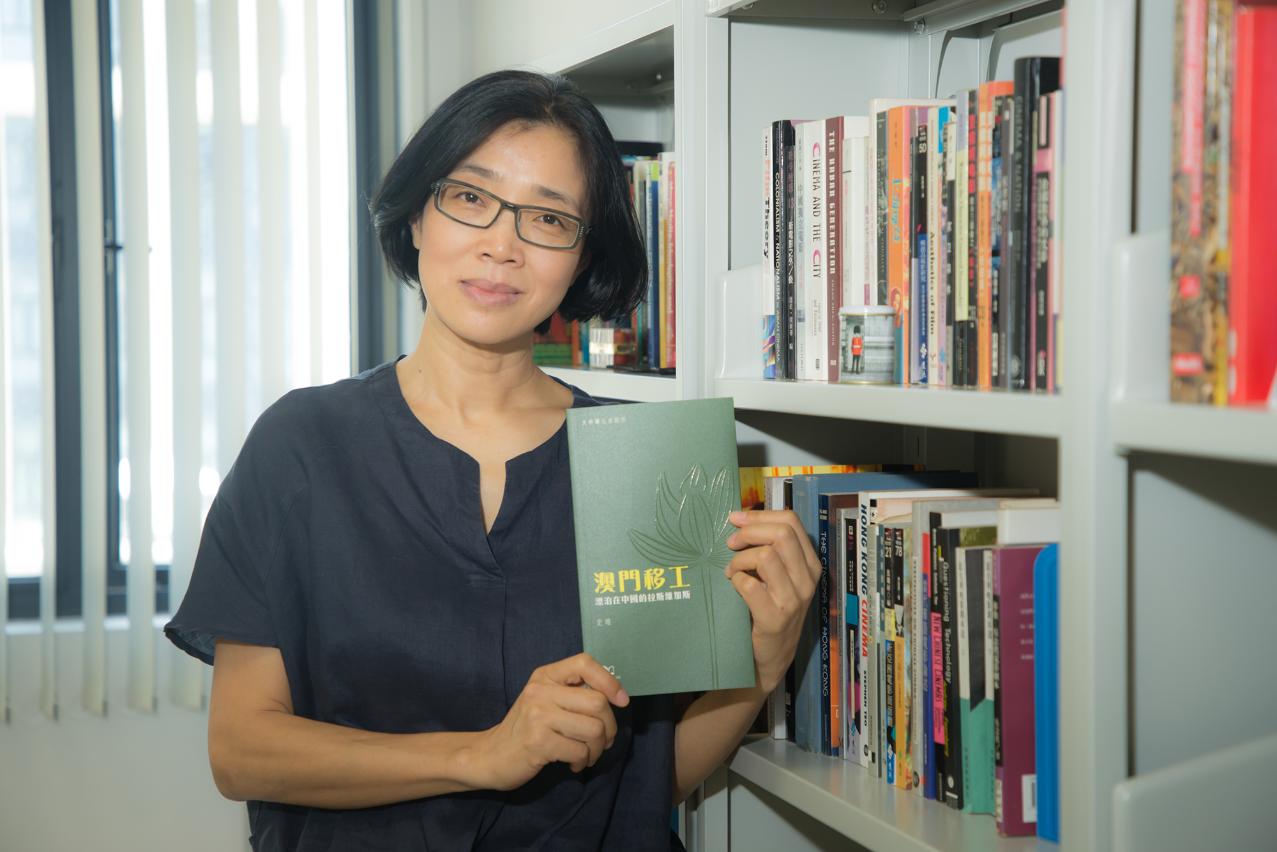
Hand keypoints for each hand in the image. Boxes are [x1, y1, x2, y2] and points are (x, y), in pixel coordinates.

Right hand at [473, 653, 629, 790]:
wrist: (490, 756)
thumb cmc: (525, 728)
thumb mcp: (545, 700)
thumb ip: (572, 693)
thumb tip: (616, 698)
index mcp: (545, 676)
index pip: (584, 663)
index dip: (609, 681)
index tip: (621, 700)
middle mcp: (540, 691)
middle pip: (597, 702)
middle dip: (609, 727)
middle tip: (603, 741)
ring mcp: (538, 716)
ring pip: (593, 729)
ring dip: (597, 749)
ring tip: (587, 755)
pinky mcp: (538, 742)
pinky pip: (579, 751)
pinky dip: (583, 762)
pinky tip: (573, 764)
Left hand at [723, 509, 820, 692]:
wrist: (769, 658)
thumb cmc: (768, 610)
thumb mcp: (778, 577)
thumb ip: (769, 549)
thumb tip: (739, 518)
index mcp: (810, 564)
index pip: (791, 522)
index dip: (759, 515)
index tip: (736, 519)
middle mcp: (808, 579)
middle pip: (781, 533)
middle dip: (749, 532)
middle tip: (730, 543)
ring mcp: (794, 600)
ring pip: (765, 556)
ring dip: (739, 559)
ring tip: (731, 570)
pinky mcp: (775, 618)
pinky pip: (750, 585)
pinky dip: (736, 580)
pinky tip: (733, 587)